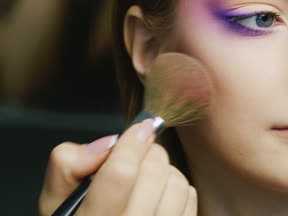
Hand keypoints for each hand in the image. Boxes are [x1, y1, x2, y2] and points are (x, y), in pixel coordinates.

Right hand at [38, 119, 196, 214]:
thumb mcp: (56, 200)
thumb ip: (68, 166)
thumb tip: (107, 144)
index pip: (121, 174)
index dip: (132, 143)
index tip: (139, 128)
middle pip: (154, 173)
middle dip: (147, 152)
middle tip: (137, 154)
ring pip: (177, 184)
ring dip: (164, 170)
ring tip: (145, 176)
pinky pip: (190, 198)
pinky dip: (177, 187)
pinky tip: (157, 193)